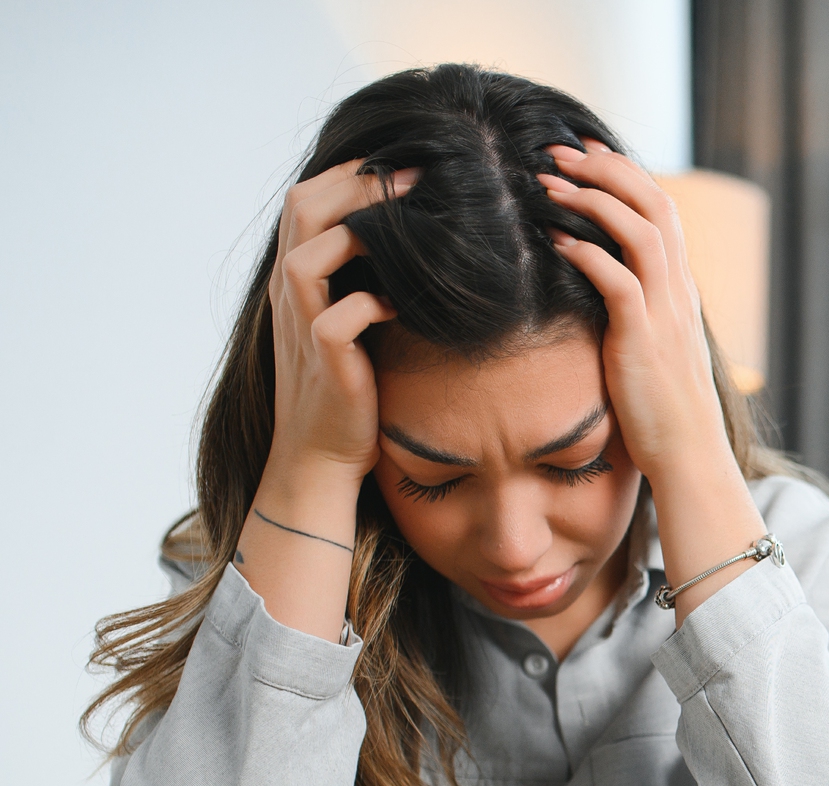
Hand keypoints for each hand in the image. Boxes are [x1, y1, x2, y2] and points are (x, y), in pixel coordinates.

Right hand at [266, 159, 411, 483]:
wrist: (324, 455)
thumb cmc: (352, 386)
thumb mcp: (356, 318)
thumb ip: (368, 276)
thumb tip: (416, 235)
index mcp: (297, 275)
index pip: (307, 198)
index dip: (351, 173)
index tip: (405, 164)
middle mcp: (290, 291)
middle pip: (302, 207)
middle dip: (359, 183)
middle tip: (417, 179)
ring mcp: (300, 324)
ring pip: (307, 253)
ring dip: (359, 232)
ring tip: (411, 228)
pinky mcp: (323, 361)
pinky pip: (340, 317)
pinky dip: (376, 305)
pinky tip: (405, 308)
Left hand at [539, 143, 737, 485]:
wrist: (689, 457)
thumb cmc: (663, 412)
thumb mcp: (653, 350)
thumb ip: (635, 313)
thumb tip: (598, 291)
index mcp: (682, 290)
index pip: (662, 209)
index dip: (625, 173)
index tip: (585, 154)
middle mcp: (680, 292)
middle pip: (655, 203)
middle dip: (605, 168)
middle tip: (558, 151)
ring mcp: (667, 314)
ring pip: (640, 229)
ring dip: (592, 199)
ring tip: (549, 184)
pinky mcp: (645, 339)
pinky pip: (619, 279)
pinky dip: (585, 253)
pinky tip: (553, 242)